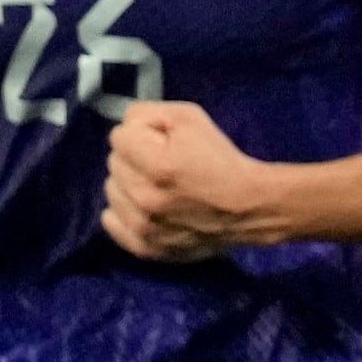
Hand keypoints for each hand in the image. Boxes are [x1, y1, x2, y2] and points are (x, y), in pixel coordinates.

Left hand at [103, 101, 274, 262]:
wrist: (249, 207)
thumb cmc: (220, 159)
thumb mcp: (189, 118)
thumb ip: (147, 114)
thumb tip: (124, 124)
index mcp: (157, 166)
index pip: (118, 137)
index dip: (140, 133)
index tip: (159, 141)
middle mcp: (145, 199)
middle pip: (114, 163)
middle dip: (134, 157)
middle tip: (162, 162)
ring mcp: (143, 227)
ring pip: (111, 191)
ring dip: (128, 184)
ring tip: (156, 186)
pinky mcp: (145, 248)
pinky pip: (111, 223)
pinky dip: (123, 211)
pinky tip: (143, 207)